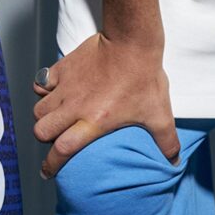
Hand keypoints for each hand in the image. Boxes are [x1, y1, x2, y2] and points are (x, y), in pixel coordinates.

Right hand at [30, 31, 179, 177]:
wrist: (132, 41)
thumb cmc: (145, 77)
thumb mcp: (159, 114)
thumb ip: (166, 141)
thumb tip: (174, 163)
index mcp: (94, 122)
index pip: (62, 150)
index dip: (51, 165)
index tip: (47, 173)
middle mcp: (75, 107)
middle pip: (42, 130)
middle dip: (46, 138)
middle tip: (57, 136)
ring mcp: (66, 86)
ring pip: (39, 109)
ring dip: (45, 116)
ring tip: (57, 116)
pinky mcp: (63, 68)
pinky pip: (41, 82)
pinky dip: (44, 89)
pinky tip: (55, 90)